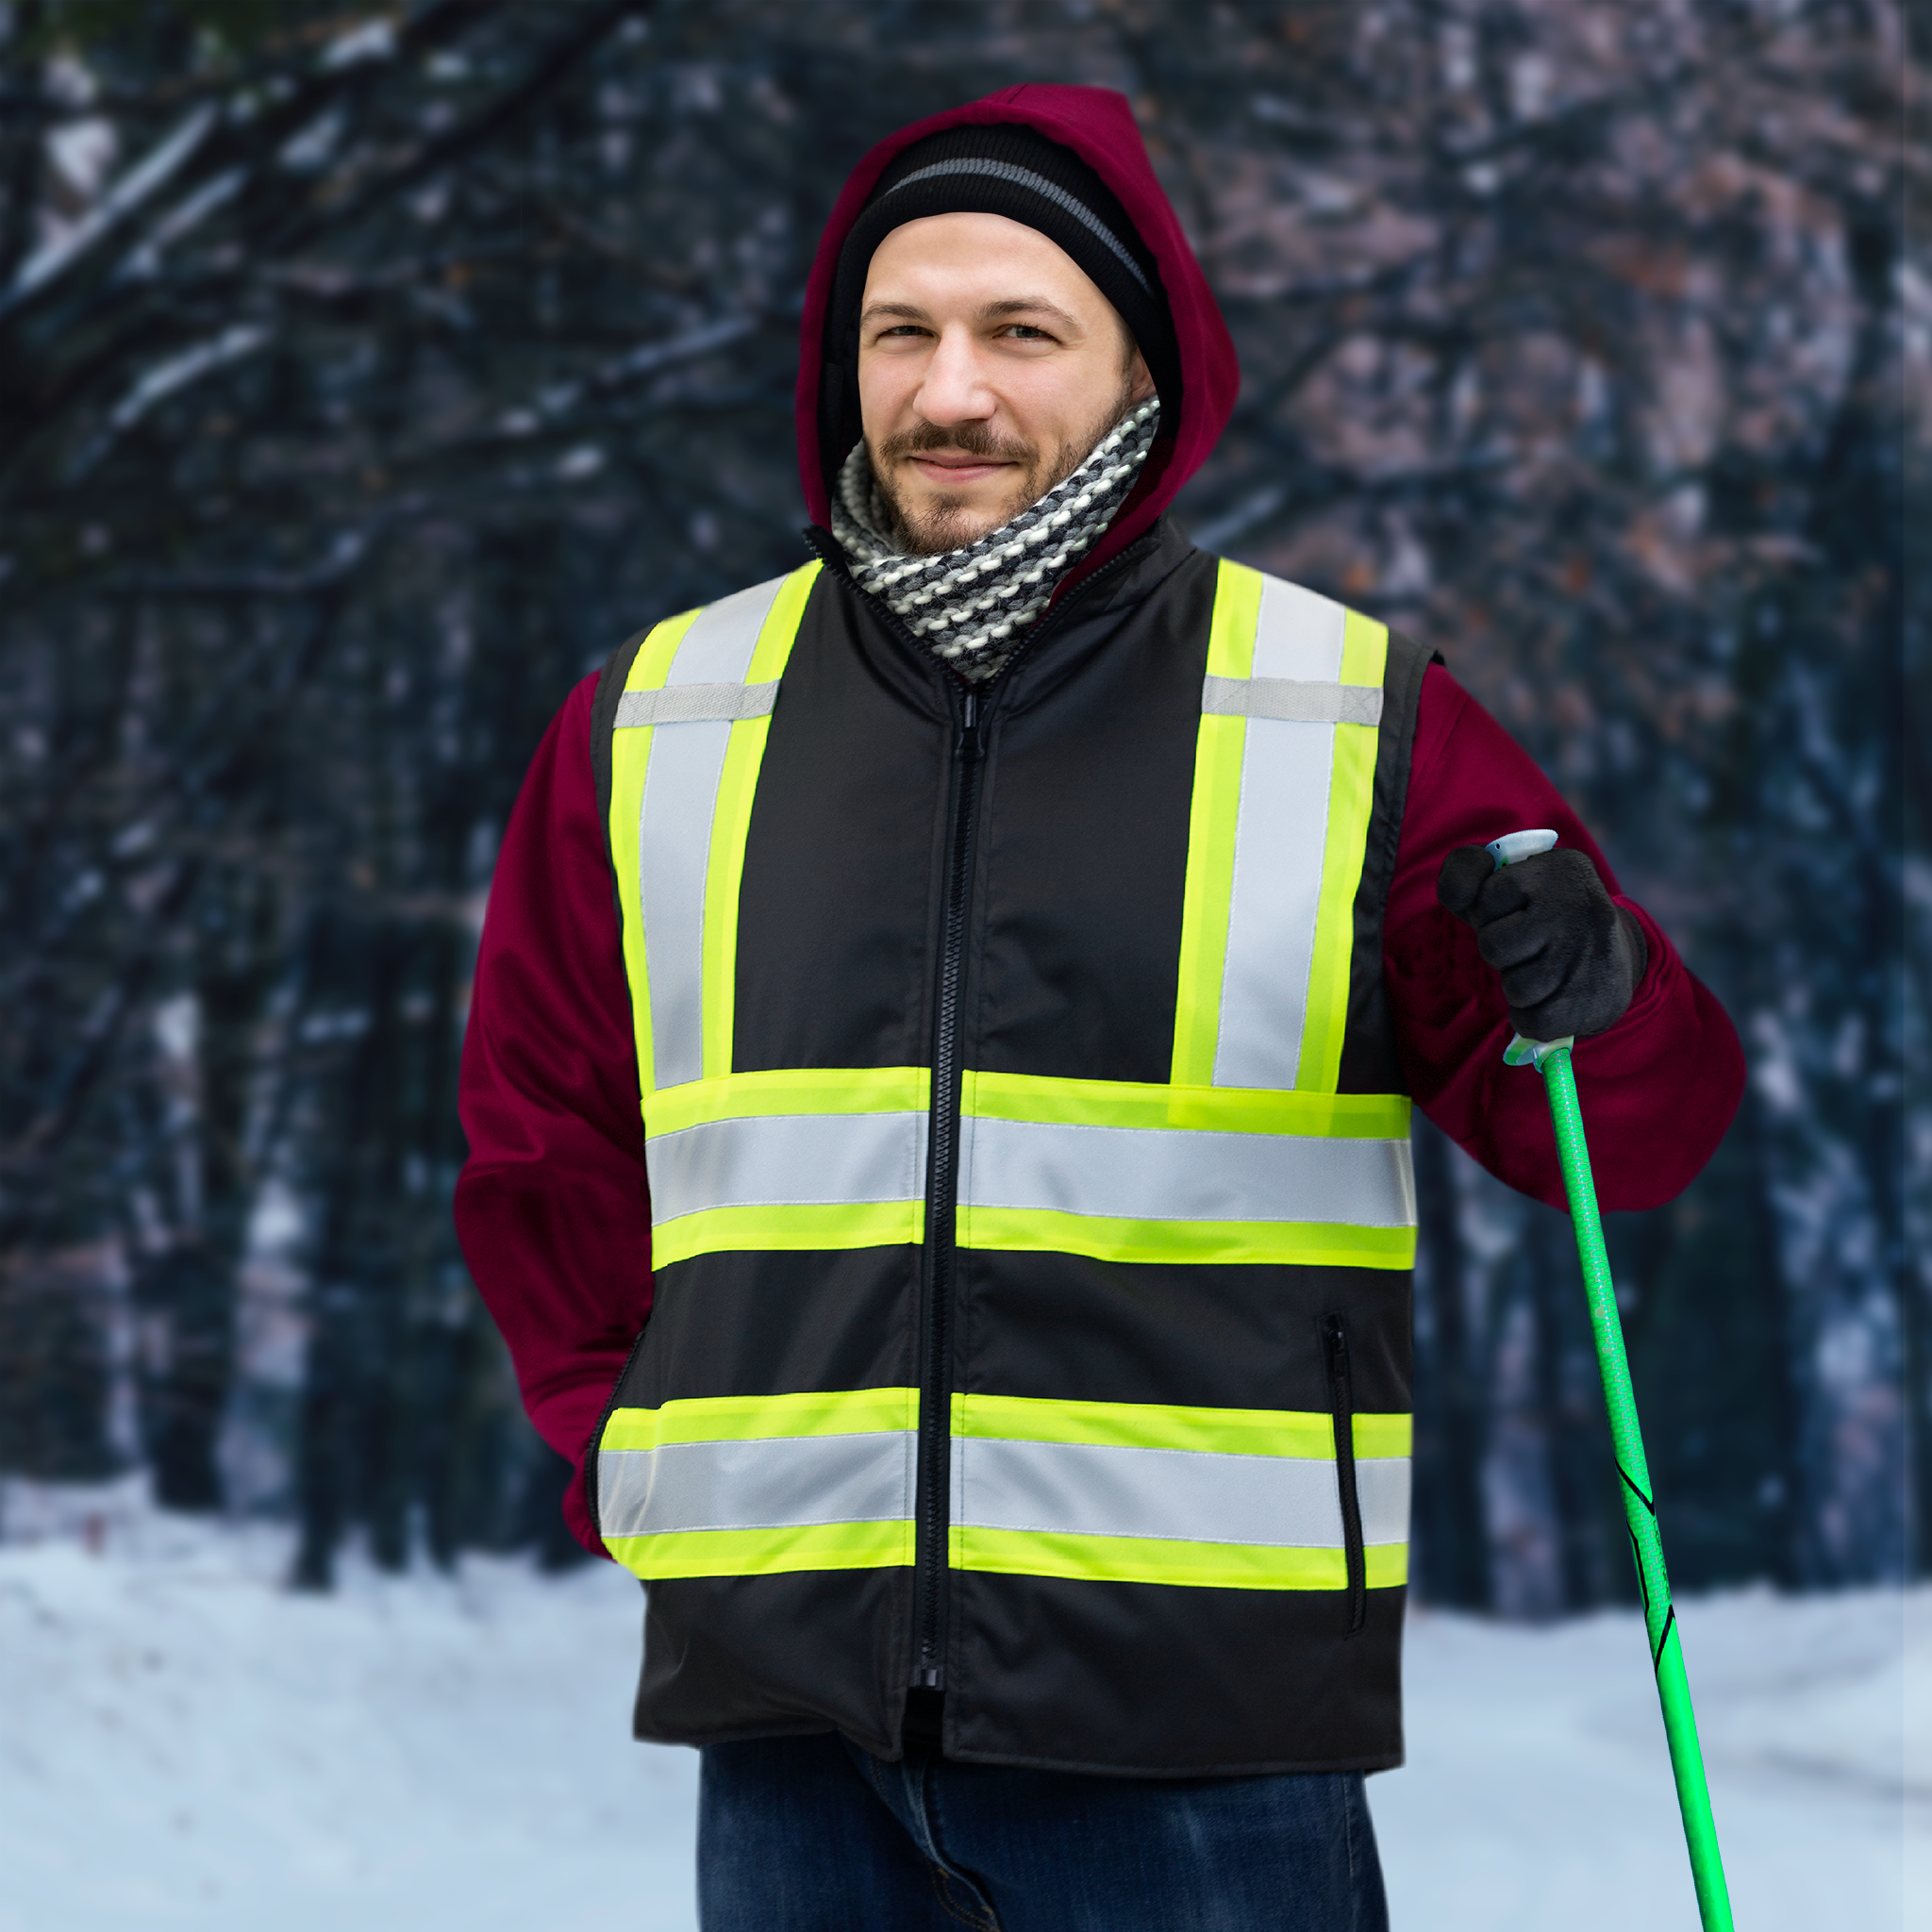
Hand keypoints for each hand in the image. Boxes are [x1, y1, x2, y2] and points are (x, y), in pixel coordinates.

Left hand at [1436, 845, 1646, 1039]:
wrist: (1612, 960)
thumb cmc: (1536, 918)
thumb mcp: (1502, 881)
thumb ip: (1464, 874)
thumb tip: (1462, 897)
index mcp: (1560, 868)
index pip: (1485, 897)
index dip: (1489, 914)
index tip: (1516, 912)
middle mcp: (1581, 906)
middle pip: (1492, 945)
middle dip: (1501, 953)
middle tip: (1529, 947)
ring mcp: (1590, 954)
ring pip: (1514, 987)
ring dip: (1518, 986)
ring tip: (1542, 971)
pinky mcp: (1594, 999)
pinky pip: (1531, 1022)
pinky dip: (1529, 1019)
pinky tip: (1548, 1000)